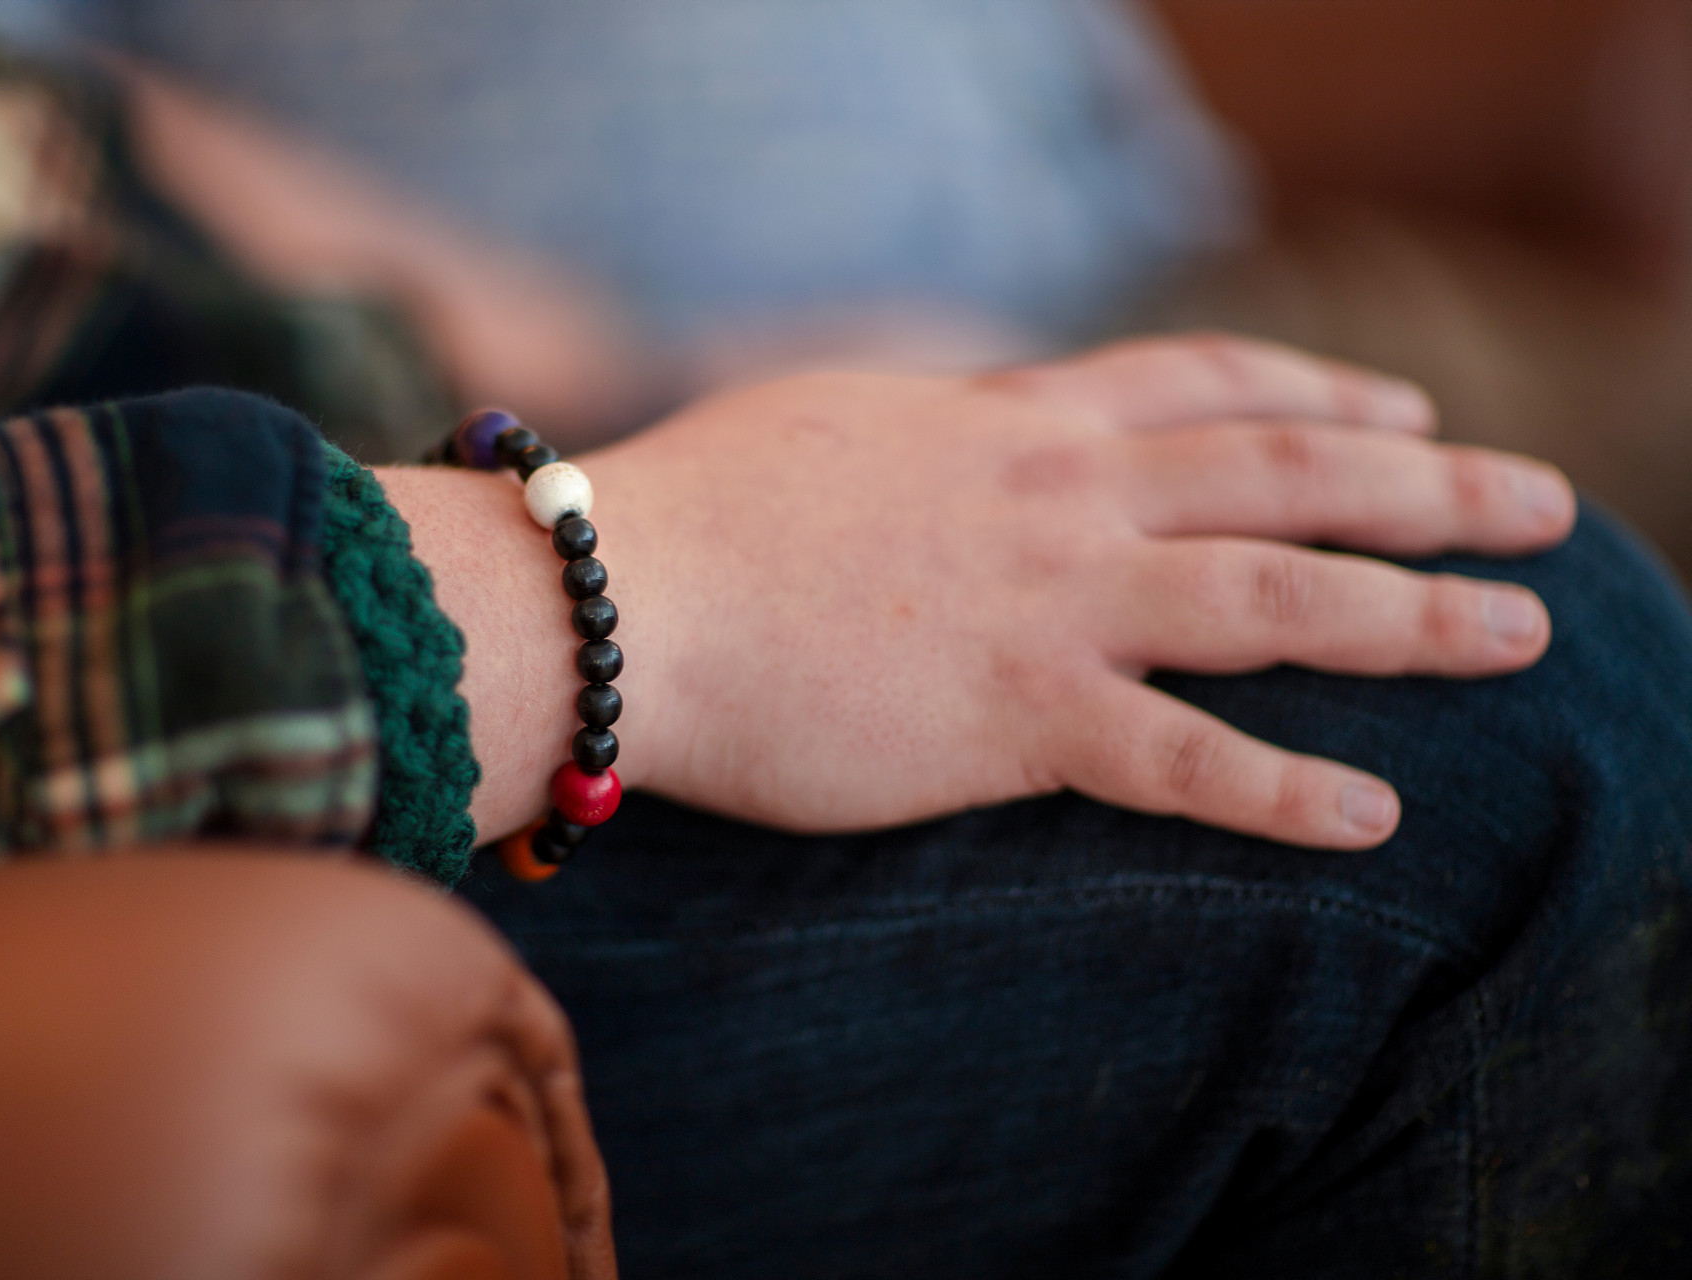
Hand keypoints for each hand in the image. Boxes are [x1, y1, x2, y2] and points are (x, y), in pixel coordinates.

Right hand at [570, 335, 1574, 848]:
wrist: (619, 596)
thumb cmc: (698, 516)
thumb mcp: (836, 426)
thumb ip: (930, 433)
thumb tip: (951, 438)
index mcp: (1013, 423)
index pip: (1204, 386)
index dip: (1321, 390)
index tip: (1402, 404)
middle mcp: (1058, 497)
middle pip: (1286, 471)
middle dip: (1428, 482)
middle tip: (1542, 504)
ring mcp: (1048, 602)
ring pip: (1274, 594)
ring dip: (1411, 614)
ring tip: (1522, 633)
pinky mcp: (1012, 717)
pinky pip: (1177, 757)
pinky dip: (1282, 789)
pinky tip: (1373, 814)